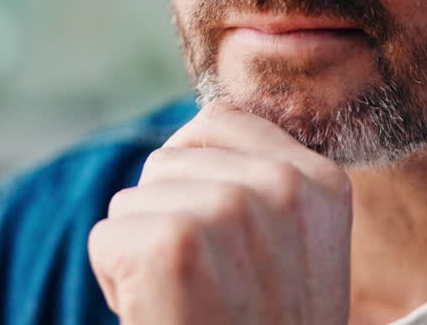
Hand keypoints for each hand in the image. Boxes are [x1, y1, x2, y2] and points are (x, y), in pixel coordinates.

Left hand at [87, 103, 352, 323]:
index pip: (219, 121)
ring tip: (189, 306)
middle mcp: (282, 186)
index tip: (221, 247)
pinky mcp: (171, 242)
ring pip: (133, 198)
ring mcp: (228, 210)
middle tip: (206, 287)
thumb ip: (261, 188)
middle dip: (165, 217)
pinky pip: (106, 236)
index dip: (194, 177)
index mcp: (320, 183)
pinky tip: (161, 319)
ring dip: (141, 252)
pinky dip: (116, 283)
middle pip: (168, 158)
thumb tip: (194, 131)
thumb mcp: (294, 256)